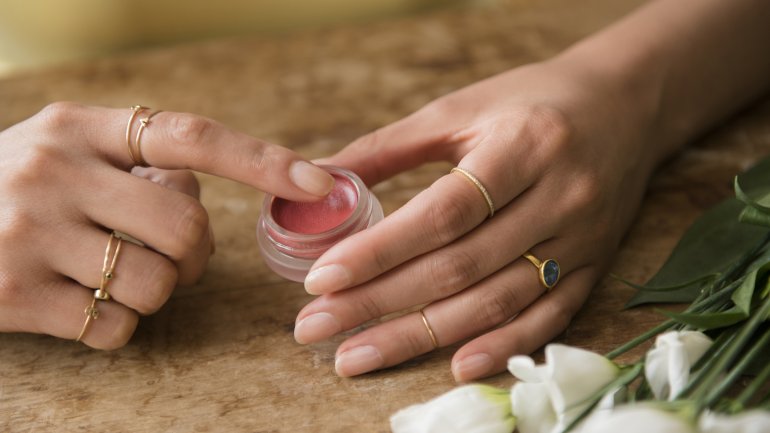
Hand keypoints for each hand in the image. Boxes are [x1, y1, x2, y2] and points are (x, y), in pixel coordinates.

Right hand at [0, 102, 333, 348]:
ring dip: (157, 292)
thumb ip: (139, 161)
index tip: (320, 182)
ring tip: (115, 274)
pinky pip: (115, 328)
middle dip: (197, 255)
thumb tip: (200, 187)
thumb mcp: (65, 151)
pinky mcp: (10, 295)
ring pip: (157, 285)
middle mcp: (53, 170)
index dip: (263, 160)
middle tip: (173, 255)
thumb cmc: (11, 188)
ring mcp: (27, 232)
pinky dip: (116, 326)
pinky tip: (80, 303)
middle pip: (186, 228)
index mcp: (79, 127)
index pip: (192, 137)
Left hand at [293, 56, 665, 380]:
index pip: (443, 212)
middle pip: (460, 266)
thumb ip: (391, 146)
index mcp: (523, 146)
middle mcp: (559, 197)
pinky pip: (549, 317)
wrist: (627, 105)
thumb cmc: (533, 101)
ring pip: (496, 301)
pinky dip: (502, 346)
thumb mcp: (462, 107)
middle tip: (315, 326)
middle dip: (380, 302)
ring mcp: (582, 238)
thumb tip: (321, 180)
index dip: (380, 250)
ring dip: (422, 337)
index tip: (321, 278)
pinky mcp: (596, 265)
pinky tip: (454, 366)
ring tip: (356, 355)